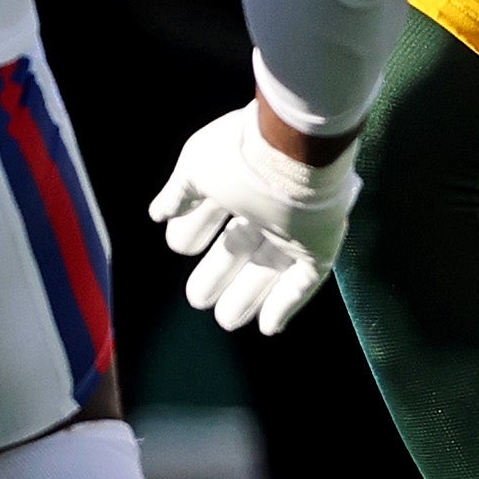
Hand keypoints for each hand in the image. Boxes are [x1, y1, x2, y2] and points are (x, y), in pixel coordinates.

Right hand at [152, 94, 362, 336]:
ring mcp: (297, 225)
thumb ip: (178, 193)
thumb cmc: (242, 153)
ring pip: (272, 267)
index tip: (178, 246)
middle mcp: (271, 202)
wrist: (293, 150)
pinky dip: (286, 303)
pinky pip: (304, 281)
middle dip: (219, 272)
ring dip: (249, 295)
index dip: (195, 228)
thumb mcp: (197, 167)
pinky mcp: (320, 245)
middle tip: (196, 298)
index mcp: (242, 177)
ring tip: (225, 321)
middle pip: (242, 245)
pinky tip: (268, 327)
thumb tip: (158, 213)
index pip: (216, 209)